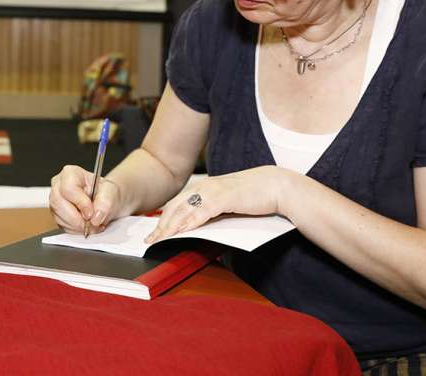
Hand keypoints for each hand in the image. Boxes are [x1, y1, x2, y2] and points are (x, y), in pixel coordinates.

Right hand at [49, 165, 122, 233]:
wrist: (106, 200)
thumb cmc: (105, 192)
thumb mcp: (111, 192)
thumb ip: (105, 201)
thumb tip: (96, 216)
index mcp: (70, 173)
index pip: (68, 188)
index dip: (80, 203)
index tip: (91, 213)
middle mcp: (59, 186)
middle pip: (59, 204)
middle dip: (78, 219)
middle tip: (93, 222)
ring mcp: (56, 201)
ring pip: (60, 218)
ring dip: (78, 226)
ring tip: (93, 223)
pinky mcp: (57, 215)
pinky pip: (62, 226)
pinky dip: (76, 230)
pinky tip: (86, 225)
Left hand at [145, 166, 292, 243]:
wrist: (275, 186)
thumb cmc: (253, 195)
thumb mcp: (227, 202)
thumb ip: (212, 210)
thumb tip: (198, 226)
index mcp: (204, 186)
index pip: (177, 203)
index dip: (164, 218)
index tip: (155, 232)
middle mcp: (205, 186)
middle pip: (175, 207)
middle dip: (162, 225)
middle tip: (150, 240)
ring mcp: (213, 191)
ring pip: (184, 210)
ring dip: (171, 226)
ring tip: (160, 239)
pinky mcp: (223, 198)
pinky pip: (201, 212)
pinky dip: (189, 222)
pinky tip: (181, 231)